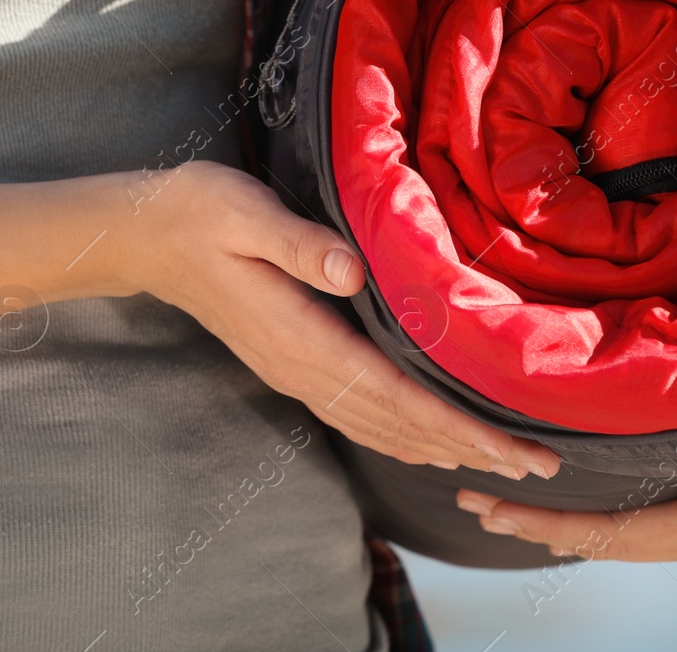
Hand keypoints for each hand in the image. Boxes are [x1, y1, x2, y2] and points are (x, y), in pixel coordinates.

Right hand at [108, 161, 560, 479]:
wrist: (143, 234)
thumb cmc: (200, 212)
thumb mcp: (246, 213)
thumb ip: (300, 244)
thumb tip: (351, 271)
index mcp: (299, 338)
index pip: (393, 395)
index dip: (454, 423)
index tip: (506, 445)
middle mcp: (301, 368)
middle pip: (397, 424)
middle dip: (468, 447)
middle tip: (533, 465)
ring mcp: (295, 372)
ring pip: (379, 427)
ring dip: (441, 447)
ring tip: (498, 462)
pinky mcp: (293, 363)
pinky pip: (358, 413)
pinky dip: (401, 434)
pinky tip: (428, 440)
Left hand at [455, 287, 676, 562]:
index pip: (619, 536)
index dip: (551, 525)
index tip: (488, 505)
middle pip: (616, 544)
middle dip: (545, 526)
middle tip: (474, 499)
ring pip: (635, 536)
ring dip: (574, 520)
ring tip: (513, 493)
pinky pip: (659, 520)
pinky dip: (614, 511)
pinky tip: (585, 487)